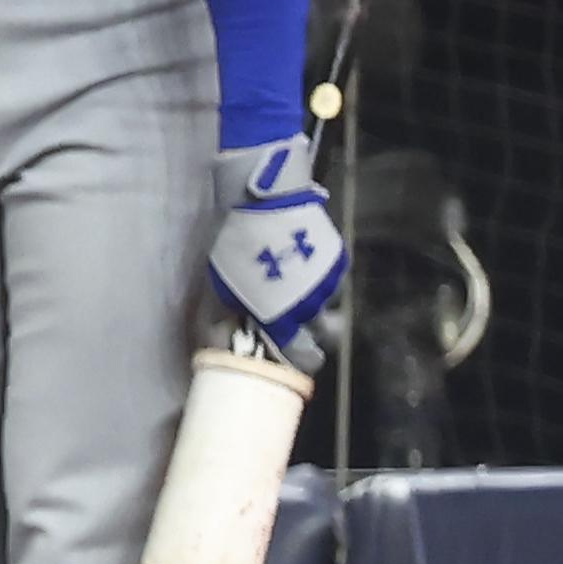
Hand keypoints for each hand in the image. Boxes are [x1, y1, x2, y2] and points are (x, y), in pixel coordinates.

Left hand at [206, 135, 346, 367]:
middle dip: (316, 332)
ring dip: (318, 301)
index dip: (301, 360)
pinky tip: (306, 261)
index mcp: (281, 319)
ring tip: (299, 284)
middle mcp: (310, 308)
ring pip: (331, 305)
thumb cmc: (235, 248)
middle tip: (301, 321)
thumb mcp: (223, 287)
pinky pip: (335, 278)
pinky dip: (324, 275)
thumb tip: (228, 337)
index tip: (296, 356)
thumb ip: (232, 317)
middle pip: (325, 335)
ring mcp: (328, 284)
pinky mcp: (338, 261)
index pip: (302, 356)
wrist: (262, 203)